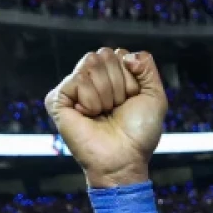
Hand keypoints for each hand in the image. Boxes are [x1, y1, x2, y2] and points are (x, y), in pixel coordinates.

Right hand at [45, 49, 165, 189]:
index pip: (119, 54)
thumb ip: (147, 65)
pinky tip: (88, 115)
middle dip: (118, 84)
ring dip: (105, 93)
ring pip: (90, 63)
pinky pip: (77, 79)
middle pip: (104, 54)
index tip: (130, 101)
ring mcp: (74, 88)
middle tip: (115, 108)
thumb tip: (125, 55)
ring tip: (103, 113)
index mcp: (111, 75)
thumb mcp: (155, 96)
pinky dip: (90, 100)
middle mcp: (91, 78)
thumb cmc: (139, 133)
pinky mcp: (58, 99)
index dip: (130, 79)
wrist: (124, 159)